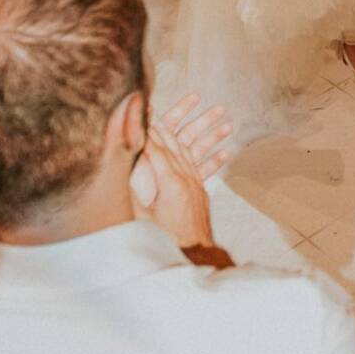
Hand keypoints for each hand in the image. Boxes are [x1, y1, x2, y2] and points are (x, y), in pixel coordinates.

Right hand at [133, 93, 234, 249]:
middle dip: (188, 116)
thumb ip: (134, 187)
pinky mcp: (199, 195)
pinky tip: (227, 148)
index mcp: (168, 180)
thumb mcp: (138, 214)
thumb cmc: (160, 240)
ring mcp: (194, 186)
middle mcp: (184, 178)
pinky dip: (216, 158)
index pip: (157, 144)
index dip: (150, 122)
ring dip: (211, 131)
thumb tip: (126, 163)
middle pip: (182, 140)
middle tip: (196, 94)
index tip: (147, 102)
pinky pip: (208, 172)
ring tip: (225, 115)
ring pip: (200, 151)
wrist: (189, 259)